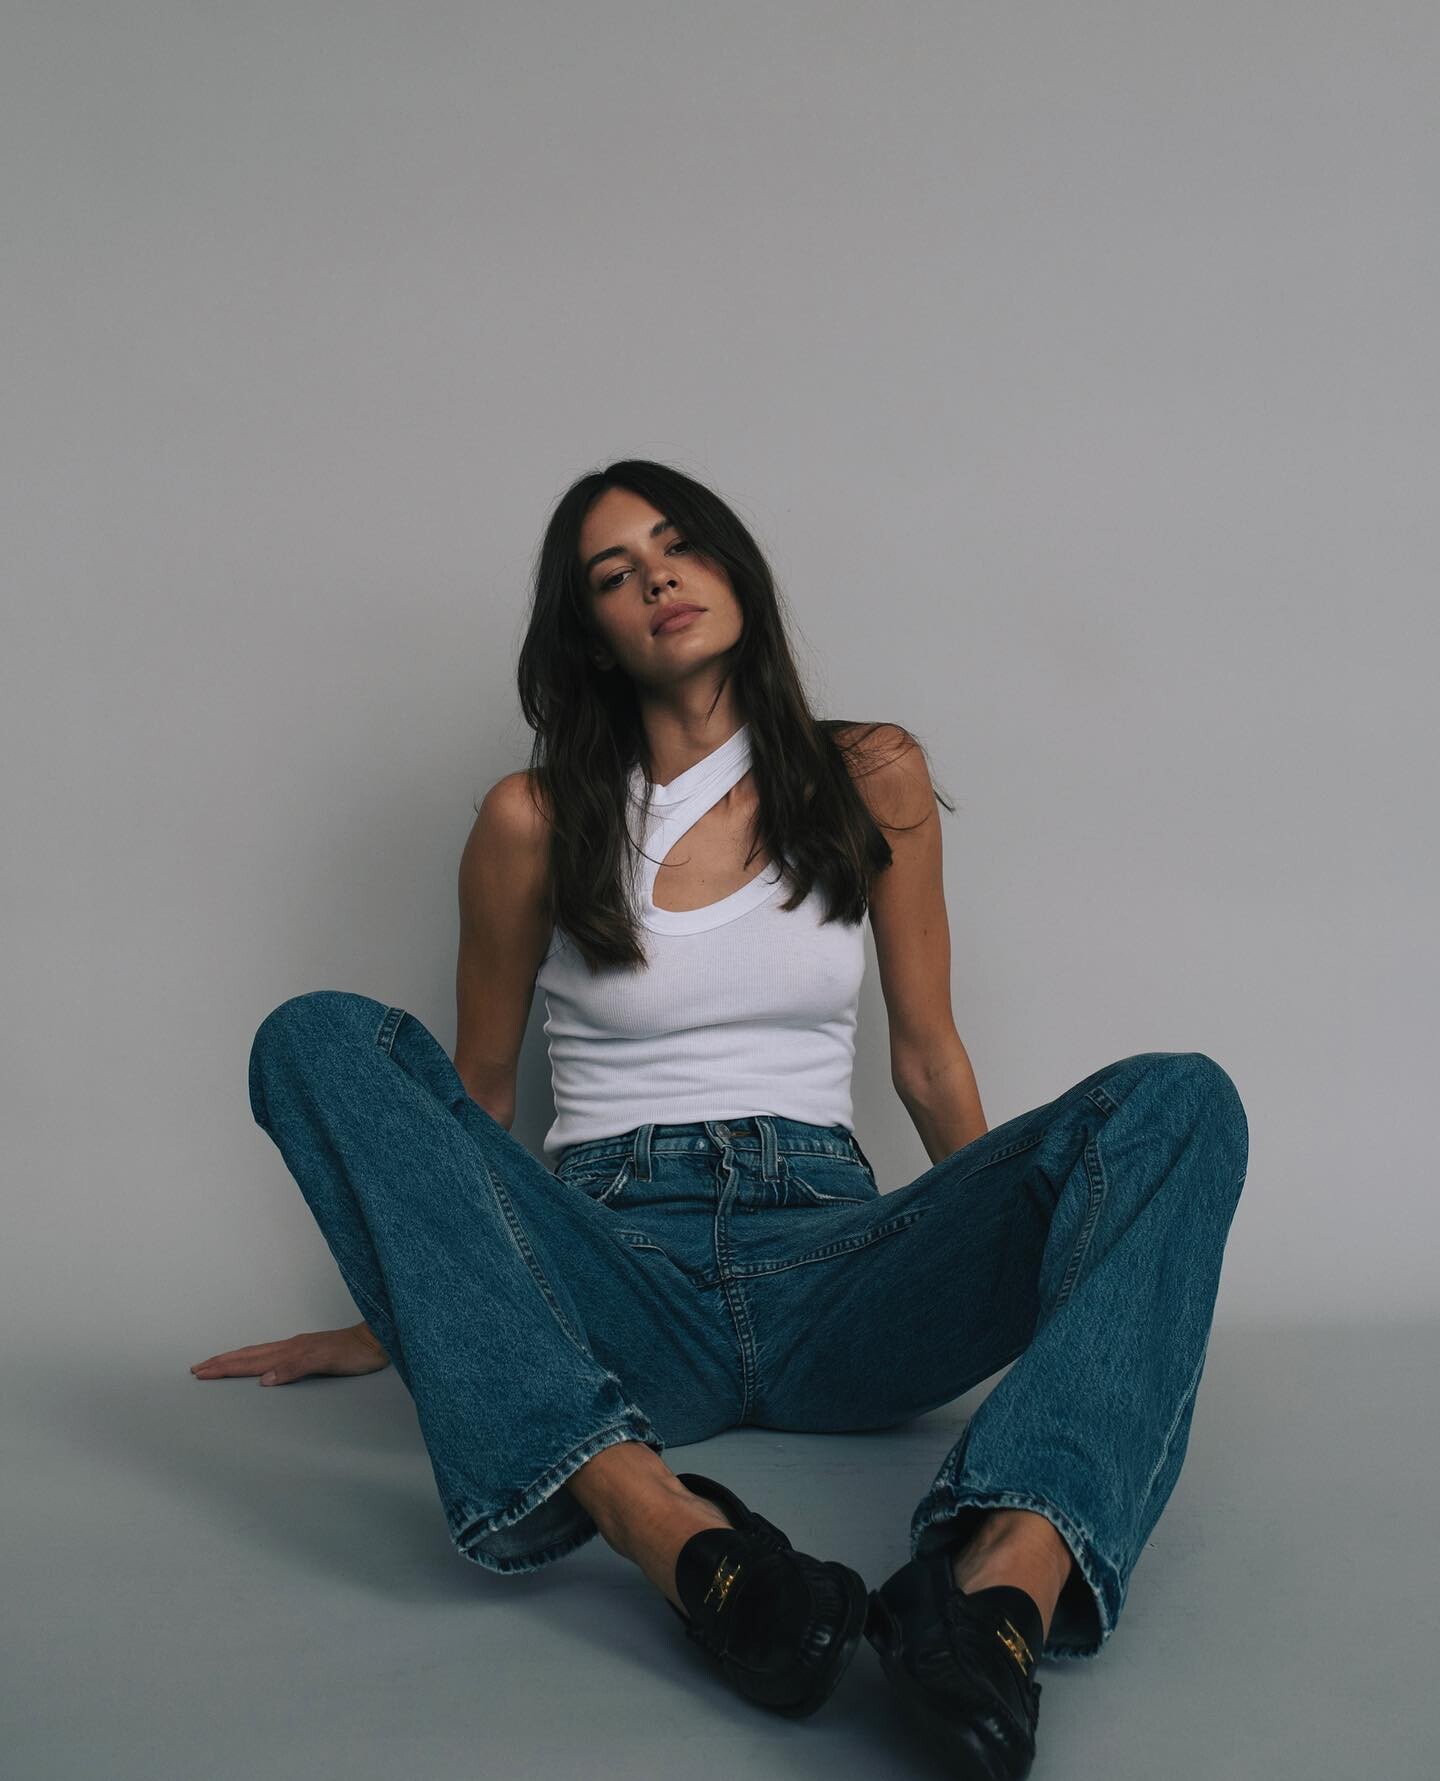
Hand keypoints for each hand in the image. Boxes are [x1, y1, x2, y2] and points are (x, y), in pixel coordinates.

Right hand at [189, 1321, 390, 1385]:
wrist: (380, 1340)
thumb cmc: (357, 1352)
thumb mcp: (327, 1360)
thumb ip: (295, 1368)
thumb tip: (264, 1380)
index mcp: (291, 1351)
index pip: (250, 1361)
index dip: (225, 1367)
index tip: (201, 1371)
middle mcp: (291, 1348)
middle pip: (249, 1355)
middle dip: (222, 1362)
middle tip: (198, 1368)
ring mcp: (299, 1348)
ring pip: (258, 1354)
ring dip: (235, 1359)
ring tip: (217, 1363)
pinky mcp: (308, 1351)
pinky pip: (272, 1356)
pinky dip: (255, 1361)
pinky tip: (256, 1365)